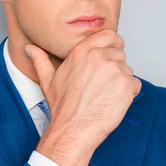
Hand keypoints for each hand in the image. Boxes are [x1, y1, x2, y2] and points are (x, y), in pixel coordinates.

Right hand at [25, 28, 140, 165]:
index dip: (113, 45)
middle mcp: (99, 57)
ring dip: (121, 82)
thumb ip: (41, 60)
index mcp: (82, 51)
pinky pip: (135, 84)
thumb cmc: (62, 108)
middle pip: (120, 54)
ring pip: (128, 70)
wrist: (73, 130)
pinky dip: (129, 94)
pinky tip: (113, 102)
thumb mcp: (48, 80)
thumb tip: (30, 49)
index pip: (109, 35)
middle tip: (102, 85)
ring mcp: (114, 71)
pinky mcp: (126, 86)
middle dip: (115, 68)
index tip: (110, 55)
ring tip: (105, 95)